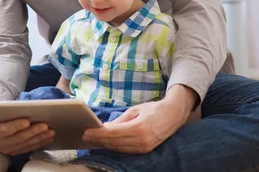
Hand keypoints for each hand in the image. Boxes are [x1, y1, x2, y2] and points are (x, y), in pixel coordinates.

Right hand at [0, 104, 54, 154]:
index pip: (5, 130)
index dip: (16, 126)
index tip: (27, 121)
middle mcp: (0, 143)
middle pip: (19, 138)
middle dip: (33, 132)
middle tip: (45, 125)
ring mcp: (8, 148)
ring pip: (26, 144)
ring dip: (39, 138)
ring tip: (51, 132)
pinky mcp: (14, 150)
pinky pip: (28, 148)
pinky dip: (39, 144)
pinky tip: (48, 139)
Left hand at [82, 85, 196, 153]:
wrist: (173, 116)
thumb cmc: (153, 109)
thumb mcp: (135, 110)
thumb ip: (120, 120)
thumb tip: (105, 127)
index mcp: (139, 128)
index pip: (113, 134)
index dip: (98, 134)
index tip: (86, 132)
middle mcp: (142, 140)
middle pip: (114, 143)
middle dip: (98, 140)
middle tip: (85, 136)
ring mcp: (144, 148)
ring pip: (119, 149)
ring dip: (104, 145)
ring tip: (92, 140)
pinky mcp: (145, 150)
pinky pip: (126, 150)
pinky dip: (114, 147)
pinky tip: (106, 143)